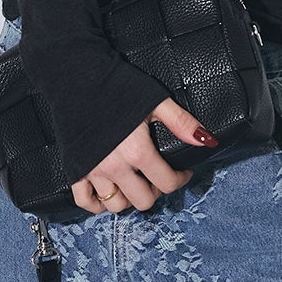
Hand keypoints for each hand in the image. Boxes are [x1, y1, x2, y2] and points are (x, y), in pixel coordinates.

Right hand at [73, 96, 220, 215]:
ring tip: (133, 182)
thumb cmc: (117, 85)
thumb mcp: (156, 101)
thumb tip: (206, 140)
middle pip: (143, 201)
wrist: (78, 76)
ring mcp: (93, 170)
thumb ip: (182, 123)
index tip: (182, 172)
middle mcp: (115, 166)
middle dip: (155, 191)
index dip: (180, 179)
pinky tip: (107, 191)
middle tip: (156, 176)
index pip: (167, 183)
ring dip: (128, 198)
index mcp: (137, 151)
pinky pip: (84, 201)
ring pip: (116, 205)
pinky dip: (97, 202)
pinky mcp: (74, 168)